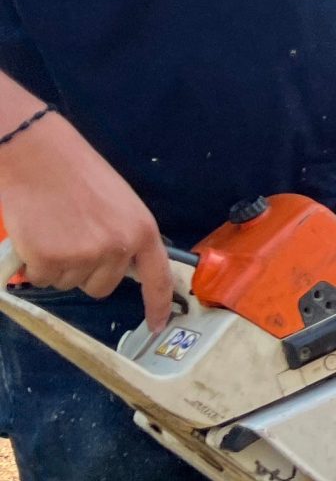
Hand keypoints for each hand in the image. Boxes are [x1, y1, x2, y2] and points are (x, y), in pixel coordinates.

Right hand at [0, 112, 173, 327]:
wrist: (37, 156)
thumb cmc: (74, 174)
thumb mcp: (117, 204)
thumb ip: (123, 235)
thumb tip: (120, 264)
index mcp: (142, 231)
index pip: (157, 278)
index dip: (157, 305)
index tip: (158, 325)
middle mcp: (119, 248)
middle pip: (101, 287)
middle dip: (84, 272)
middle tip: (70, 238)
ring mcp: (85, 256)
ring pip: (68, 283)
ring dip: (56, 265)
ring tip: (53, 228)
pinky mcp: (52, 260)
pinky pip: (41, 278)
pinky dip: (33, 263)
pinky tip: (35, 234)